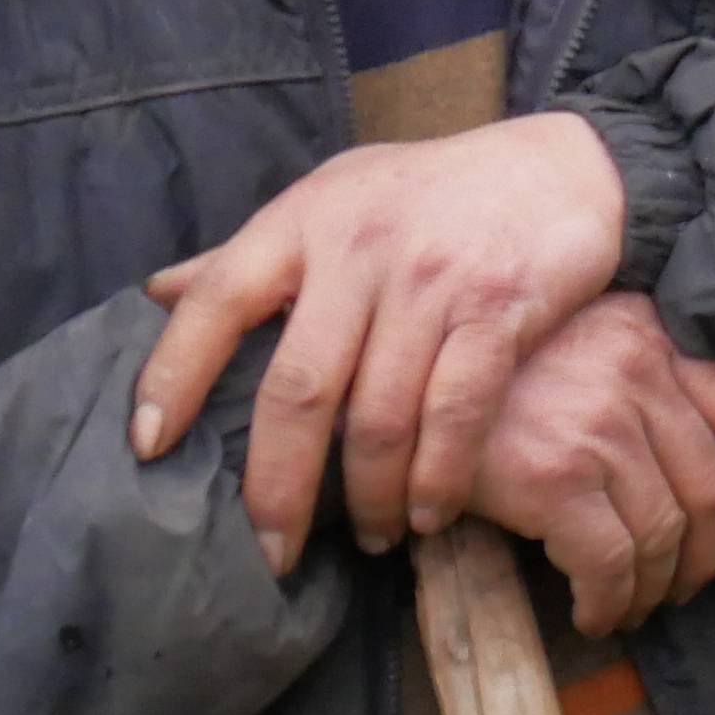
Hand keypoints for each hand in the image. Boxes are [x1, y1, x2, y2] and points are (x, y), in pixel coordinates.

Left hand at [131, 114, 629, 572]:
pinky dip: (439, 478)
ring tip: (369, 537)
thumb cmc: (436, 190)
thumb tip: (155, 293)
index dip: (172, 375)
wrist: (566, 164)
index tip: (147, 447)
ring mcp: (431, 281)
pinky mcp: (498, 310)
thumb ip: (254, 252)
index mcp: (306, 220)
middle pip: (298, 389)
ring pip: (380, 418)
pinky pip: (457, 415)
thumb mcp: (337, 196)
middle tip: (271, 550)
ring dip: (369, 496)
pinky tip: (428, 513)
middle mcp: (360, 249)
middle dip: (279, 486)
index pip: (216, 300)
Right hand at [473, 294, 714, 635]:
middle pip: (710, 485)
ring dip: (653, 587)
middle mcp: (637, 370)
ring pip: (664, 533)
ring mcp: (601, 423)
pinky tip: (592, 613)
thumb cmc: (465, 366)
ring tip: (629, 609)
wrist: (385, 375)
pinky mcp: (558, 476)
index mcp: (647, 332)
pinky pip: (612, 562)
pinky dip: (610, 600)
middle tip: (684, 588)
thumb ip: (619, 377)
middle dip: (707, 552)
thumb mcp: (560, 341)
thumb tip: (662, 462)